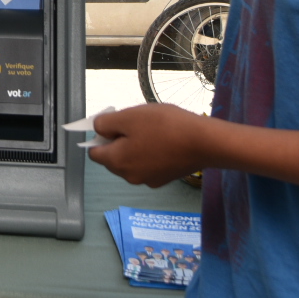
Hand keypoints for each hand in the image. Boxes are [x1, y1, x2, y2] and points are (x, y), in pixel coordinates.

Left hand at [86, 104, 211, 186]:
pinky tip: (165, 141)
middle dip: (119, 141)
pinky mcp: (164, 179)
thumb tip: (97, 130)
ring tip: (153, 131)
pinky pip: (148, 165)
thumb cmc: (164, 126)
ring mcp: (148, 180)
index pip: (94, 153)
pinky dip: (150, 154)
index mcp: (116, 162)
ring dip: (135, 147)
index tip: (115, 123)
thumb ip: (105, 124)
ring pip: (131, 161)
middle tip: (136, 124)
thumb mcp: (128, 117)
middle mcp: (129, 177)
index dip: (100, 136)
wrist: (204, 142)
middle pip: (113, 158)